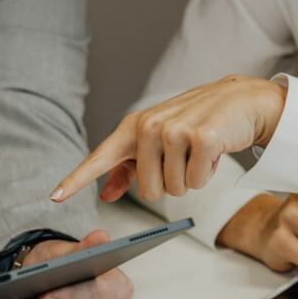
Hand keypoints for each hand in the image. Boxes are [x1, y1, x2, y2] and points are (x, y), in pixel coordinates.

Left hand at [51, 75, 285, 203]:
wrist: (242, 101)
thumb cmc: (197, 123)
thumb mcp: (158, 140)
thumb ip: (129, 167)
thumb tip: (106, 194)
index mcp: (133, 128)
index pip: (99, 159)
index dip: (76, 180)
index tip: (54, 196)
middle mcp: (148, 128)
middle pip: (149, 192)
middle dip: (171, 183)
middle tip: (184, 158)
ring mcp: (174, 132)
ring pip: (174, 190)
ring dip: (191, 177)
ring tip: (198, 151)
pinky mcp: (201, 139)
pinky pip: (197, 182)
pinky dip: (208, 174)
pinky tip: (213, 151)